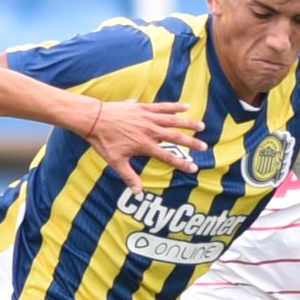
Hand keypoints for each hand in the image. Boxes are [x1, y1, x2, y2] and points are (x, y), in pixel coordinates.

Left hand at [82, 99, 203, 191]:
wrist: (94, 119)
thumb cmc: (104, 141)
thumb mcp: (116, 162)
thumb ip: (129, 177)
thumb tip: (138, 192)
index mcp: (144, 146)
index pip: (167, 156)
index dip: (181, 164)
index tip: (193, 168)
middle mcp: (149, 131)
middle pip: (175, 137)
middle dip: (191, 143)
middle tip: (204, 147)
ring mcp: (147, 118)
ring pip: (173, 120)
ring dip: (188, 123)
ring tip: (202, 126)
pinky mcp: (143, 108)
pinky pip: (163, 107)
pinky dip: (175, 106)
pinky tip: (186, 106)